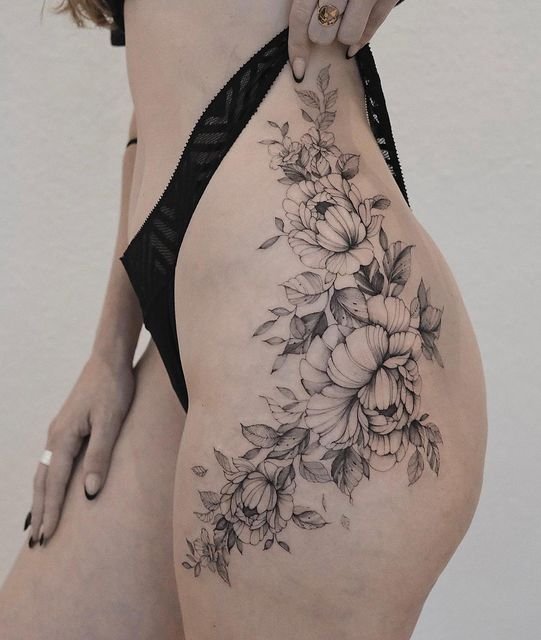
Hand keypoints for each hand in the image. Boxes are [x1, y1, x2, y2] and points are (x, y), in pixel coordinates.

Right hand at [26, 352, 134, 545]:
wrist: (109, 360)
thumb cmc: (114, 388)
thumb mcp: (111, 421)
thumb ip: (100, 455)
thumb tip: (89, 492)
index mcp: (63, 437)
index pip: (54, 484)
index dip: (51, 511)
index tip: (46, 538)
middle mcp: (56, 436)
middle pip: (42, 481)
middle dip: (39, 512)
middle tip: (36, 541)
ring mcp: (59, 431)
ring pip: (44, 472)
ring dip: (40, 499)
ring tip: (37, 523)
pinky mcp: (68, 427)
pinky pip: (53, 462)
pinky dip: (48, 482)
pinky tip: (52, 488)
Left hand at [288, 0, 397, 80]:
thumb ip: (306, 0)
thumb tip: (298, 38)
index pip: (301, 16)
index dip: (297, 46)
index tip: (298, 70)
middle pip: (322, 33)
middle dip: (323, 34)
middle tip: (329, 19)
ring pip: (348, 36)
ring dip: (344, 35)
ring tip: (346, 18)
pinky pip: (372, 29)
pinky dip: (361, 40)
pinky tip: (352, 46)